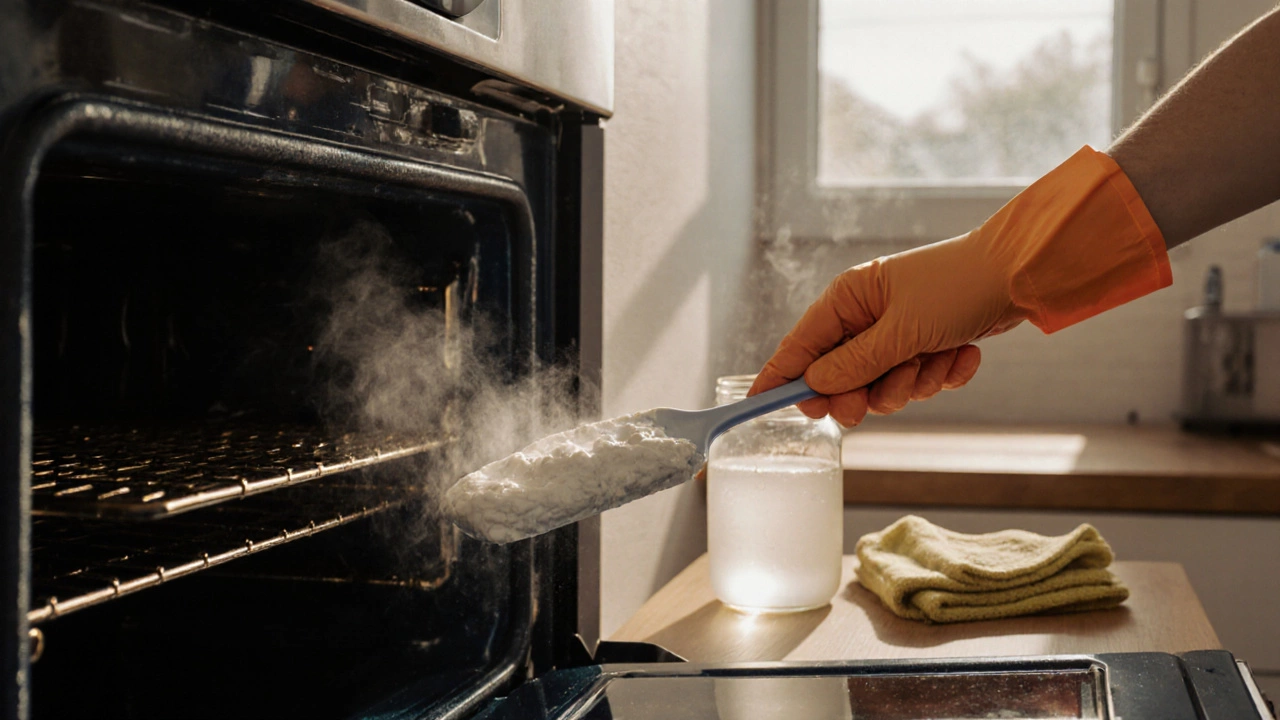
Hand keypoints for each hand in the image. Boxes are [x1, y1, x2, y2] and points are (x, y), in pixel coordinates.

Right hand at [750, 147, 1172, 426]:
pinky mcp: (929, 344)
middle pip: (840, 375)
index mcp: (849, 299)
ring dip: (910, 384)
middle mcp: (868, 315)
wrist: (1021, 275)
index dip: (780, 376)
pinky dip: (941, 375)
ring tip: (936, 361)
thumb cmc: (958, 287)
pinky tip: (962, 356)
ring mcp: (899, 332)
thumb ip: (854, 364)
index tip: (758, 404)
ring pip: (882, 385)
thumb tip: (813, 385)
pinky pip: (919, 380)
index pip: (800, 344)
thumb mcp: (901, 332)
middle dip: (862, 392)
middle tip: (868, 406)